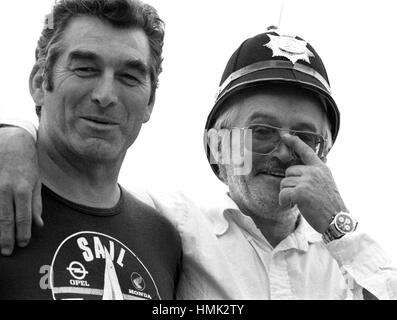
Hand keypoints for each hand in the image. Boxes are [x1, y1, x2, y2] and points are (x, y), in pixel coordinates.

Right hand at [0, 126, 42, 255]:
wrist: (11, 142)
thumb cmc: (27, 163)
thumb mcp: (36, 182)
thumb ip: (36, 205)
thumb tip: (39, 224)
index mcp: (22, 189)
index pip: (23, 218)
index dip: (22, 233)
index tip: (22, 244)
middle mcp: (6, 189)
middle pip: (5, 219)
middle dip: (6, 238)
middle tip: (7, 252)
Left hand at [278, 134, 347, 233]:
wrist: (337, 220)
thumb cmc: (329, 205)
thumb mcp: (326, 183)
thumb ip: (314, 174)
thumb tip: (301, 168)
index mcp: (320, 168)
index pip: (306, 151)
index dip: (294, 142)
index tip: (284, 135)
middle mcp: (314, 171)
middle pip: (288, 172)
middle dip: (290, 185)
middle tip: (301, 197)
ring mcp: (307, 180)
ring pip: (284, 183)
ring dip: (287, 195)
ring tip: (300, 203)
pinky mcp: (300, 192)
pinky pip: (283, 194)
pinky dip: (284, 202)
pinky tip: (293, 206)